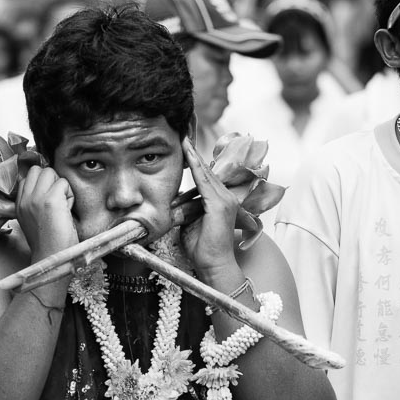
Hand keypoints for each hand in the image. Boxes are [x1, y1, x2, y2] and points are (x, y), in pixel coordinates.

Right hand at [15, 164, 76, 261]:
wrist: (51, 257)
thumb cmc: (49, 243)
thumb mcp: (33, 220)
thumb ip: (34, 203)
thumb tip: (48, 187)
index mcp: (20, 204)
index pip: (28, 177)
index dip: (42, 184)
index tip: (50, 200)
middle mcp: (25, 199)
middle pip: (38, 170)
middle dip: (51, 180)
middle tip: (57, 200)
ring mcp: (36, 198)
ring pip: (50, 172)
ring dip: (61, 185)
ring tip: (62, 205)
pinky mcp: (50, 200)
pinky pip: (64, 183)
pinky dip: (70, 195)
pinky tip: (67, 210)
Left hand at [179, 137, 239, 282]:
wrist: (214, 266)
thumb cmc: (202, 250)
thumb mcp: (190, 224)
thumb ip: (185, 210)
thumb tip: (173, 203)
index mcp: (219, 201)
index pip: (205, 176)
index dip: (194, 161)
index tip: (184, 145)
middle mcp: (226, 197)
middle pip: (207, 170)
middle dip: (193, 152)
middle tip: (182, 133)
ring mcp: (225, 200)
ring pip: (205, 172)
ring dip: (192, 155)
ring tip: (182, 138)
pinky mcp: (220, 205)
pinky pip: (204, 181)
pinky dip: (195, 166)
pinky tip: (187, 153)